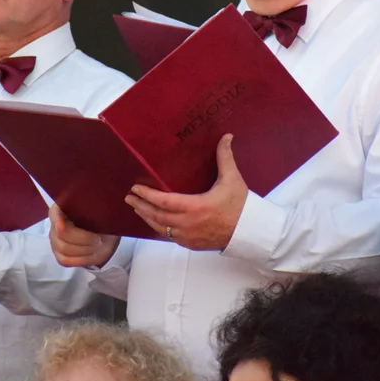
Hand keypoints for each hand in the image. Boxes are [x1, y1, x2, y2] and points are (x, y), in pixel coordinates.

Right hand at [48, 204, 119, 267]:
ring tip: (97, 245)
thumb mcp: (100, 210)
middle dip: (83, 238)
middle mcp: (54, 224)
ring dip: (84, 249)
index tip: (64, 226)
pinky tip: (91, 254)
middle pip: (62, 234)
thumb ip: (93, 207)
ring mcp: (55, 241)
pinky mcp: (59, 255)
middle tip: (98, 238)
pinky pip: (65, 260)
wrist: (106, 234)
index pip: (55, 214)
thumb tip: (91, 205)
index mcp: (61, 209)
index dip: (58, 220)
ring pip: (64, 249)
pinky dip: (81, 259)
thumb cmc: (101, 218)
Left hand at [125, 134, 247, 250]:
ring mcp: (189, 236)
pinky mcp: (191, 244)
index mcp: (196, 207)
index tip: (136, 189)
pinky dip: (159, 228)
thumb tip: (226, 136)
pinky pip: (170, 237)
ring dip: (147, 218)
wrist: (249, 232)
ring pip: (161, 228)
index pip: (164, 202)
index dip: (148, 196)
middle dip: (141, 206)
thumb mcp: (232, 179)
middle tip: (129, 198)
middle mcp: (189, 224)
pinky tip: (155, 222)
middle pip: (157, 216)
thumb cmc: (240, 206)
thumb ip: (225, 157)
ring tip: (137, 209)